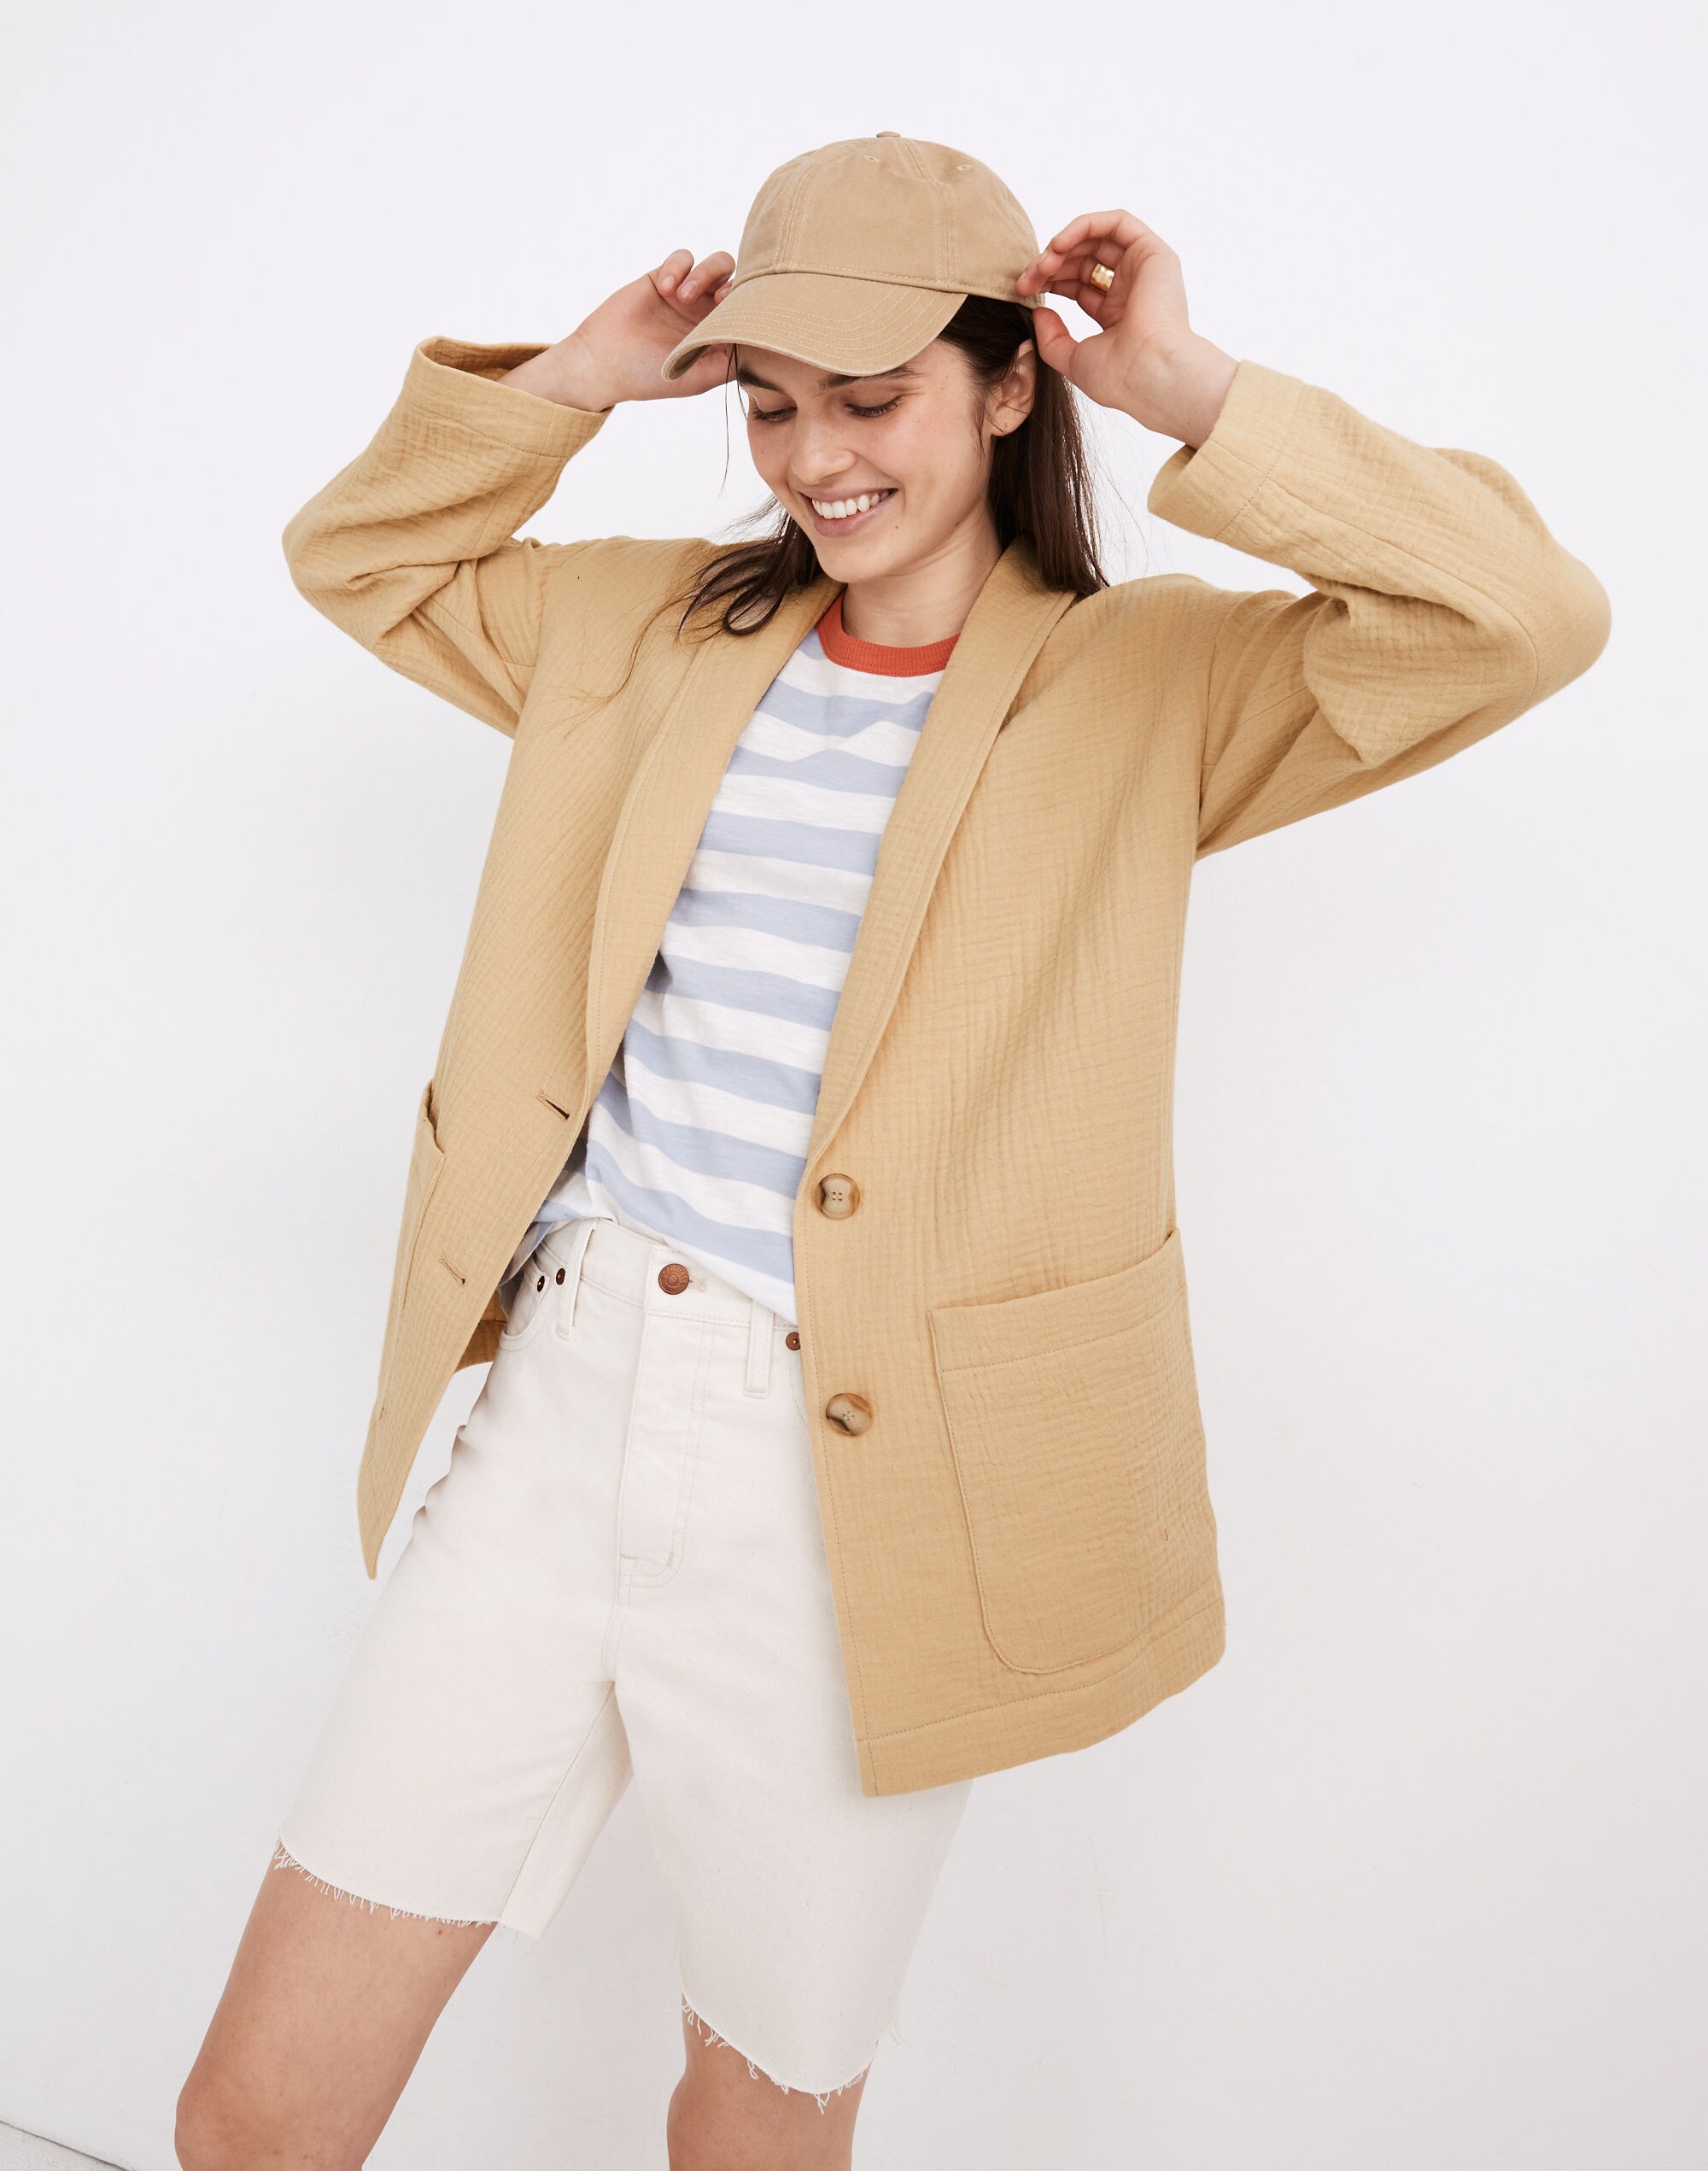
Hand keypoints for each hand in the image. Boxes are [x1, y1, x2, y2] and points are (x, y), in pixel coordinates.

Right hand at [499, 249, 737, 409]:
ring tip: (683, 296)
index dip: (752, 310)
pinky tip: (667, 289)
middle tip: (718, 301)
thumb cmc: (649, 377)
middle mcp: (708, 314)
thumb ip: (729, 362)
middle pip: (739, 283)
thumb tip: (761, 345)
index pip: (750, 314)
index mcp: (720, 337)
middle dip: (734, 287)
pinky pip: (683, 257)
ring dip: (707, 274)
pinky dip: (679, 267)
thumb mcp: (697, 377)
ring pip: (717, 265)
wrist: (603, 364)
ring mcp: (687, 294)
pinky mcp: (663, 277)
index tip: (741, 317)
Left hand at [1017, 212, 1236, 446]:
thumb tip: (1039, 312)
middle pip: (1083, 259)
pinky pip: (1116, 221)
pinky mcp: (1152, 252)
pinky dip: (1084, 226)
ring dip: (1063, 245)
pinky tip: (1060, 244)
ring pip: (1096, 238)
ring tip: (1042, 265)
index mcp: (1117, 314)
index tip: (1023, 290)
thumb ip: (1052, 338)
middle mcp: (1131, 288)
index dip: (1049, 280)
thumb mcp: (1073, 360)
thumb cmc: (1119, 377)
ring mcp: (1143, 268)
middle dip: (1050, 264)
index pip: (1078, 284)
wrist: (1151, 374)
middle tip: (1026, 279)